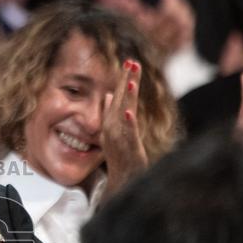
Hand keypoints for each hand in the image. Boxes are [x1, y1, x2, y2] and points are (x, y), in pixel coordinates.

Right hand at [102, 60, 147, 193]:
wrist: (123, 180)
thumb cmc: (122, 156)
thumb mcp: (116, 129)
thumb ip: (112, 111)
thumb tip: (110, 94)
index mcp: (112, 121)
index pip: (119, 96)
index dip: (124, 79)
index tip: (130, 62)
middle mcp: (113, 127)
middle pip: (119, 100)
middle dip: (125, 81)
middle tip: (131, 62)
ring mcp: (118, 138)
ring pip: (122, 113)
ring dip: (125, 97)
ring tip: (131, 81)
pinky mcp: (126, 148)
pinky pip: (126, 133)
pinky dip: (126, 122)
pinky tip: (128, 111)